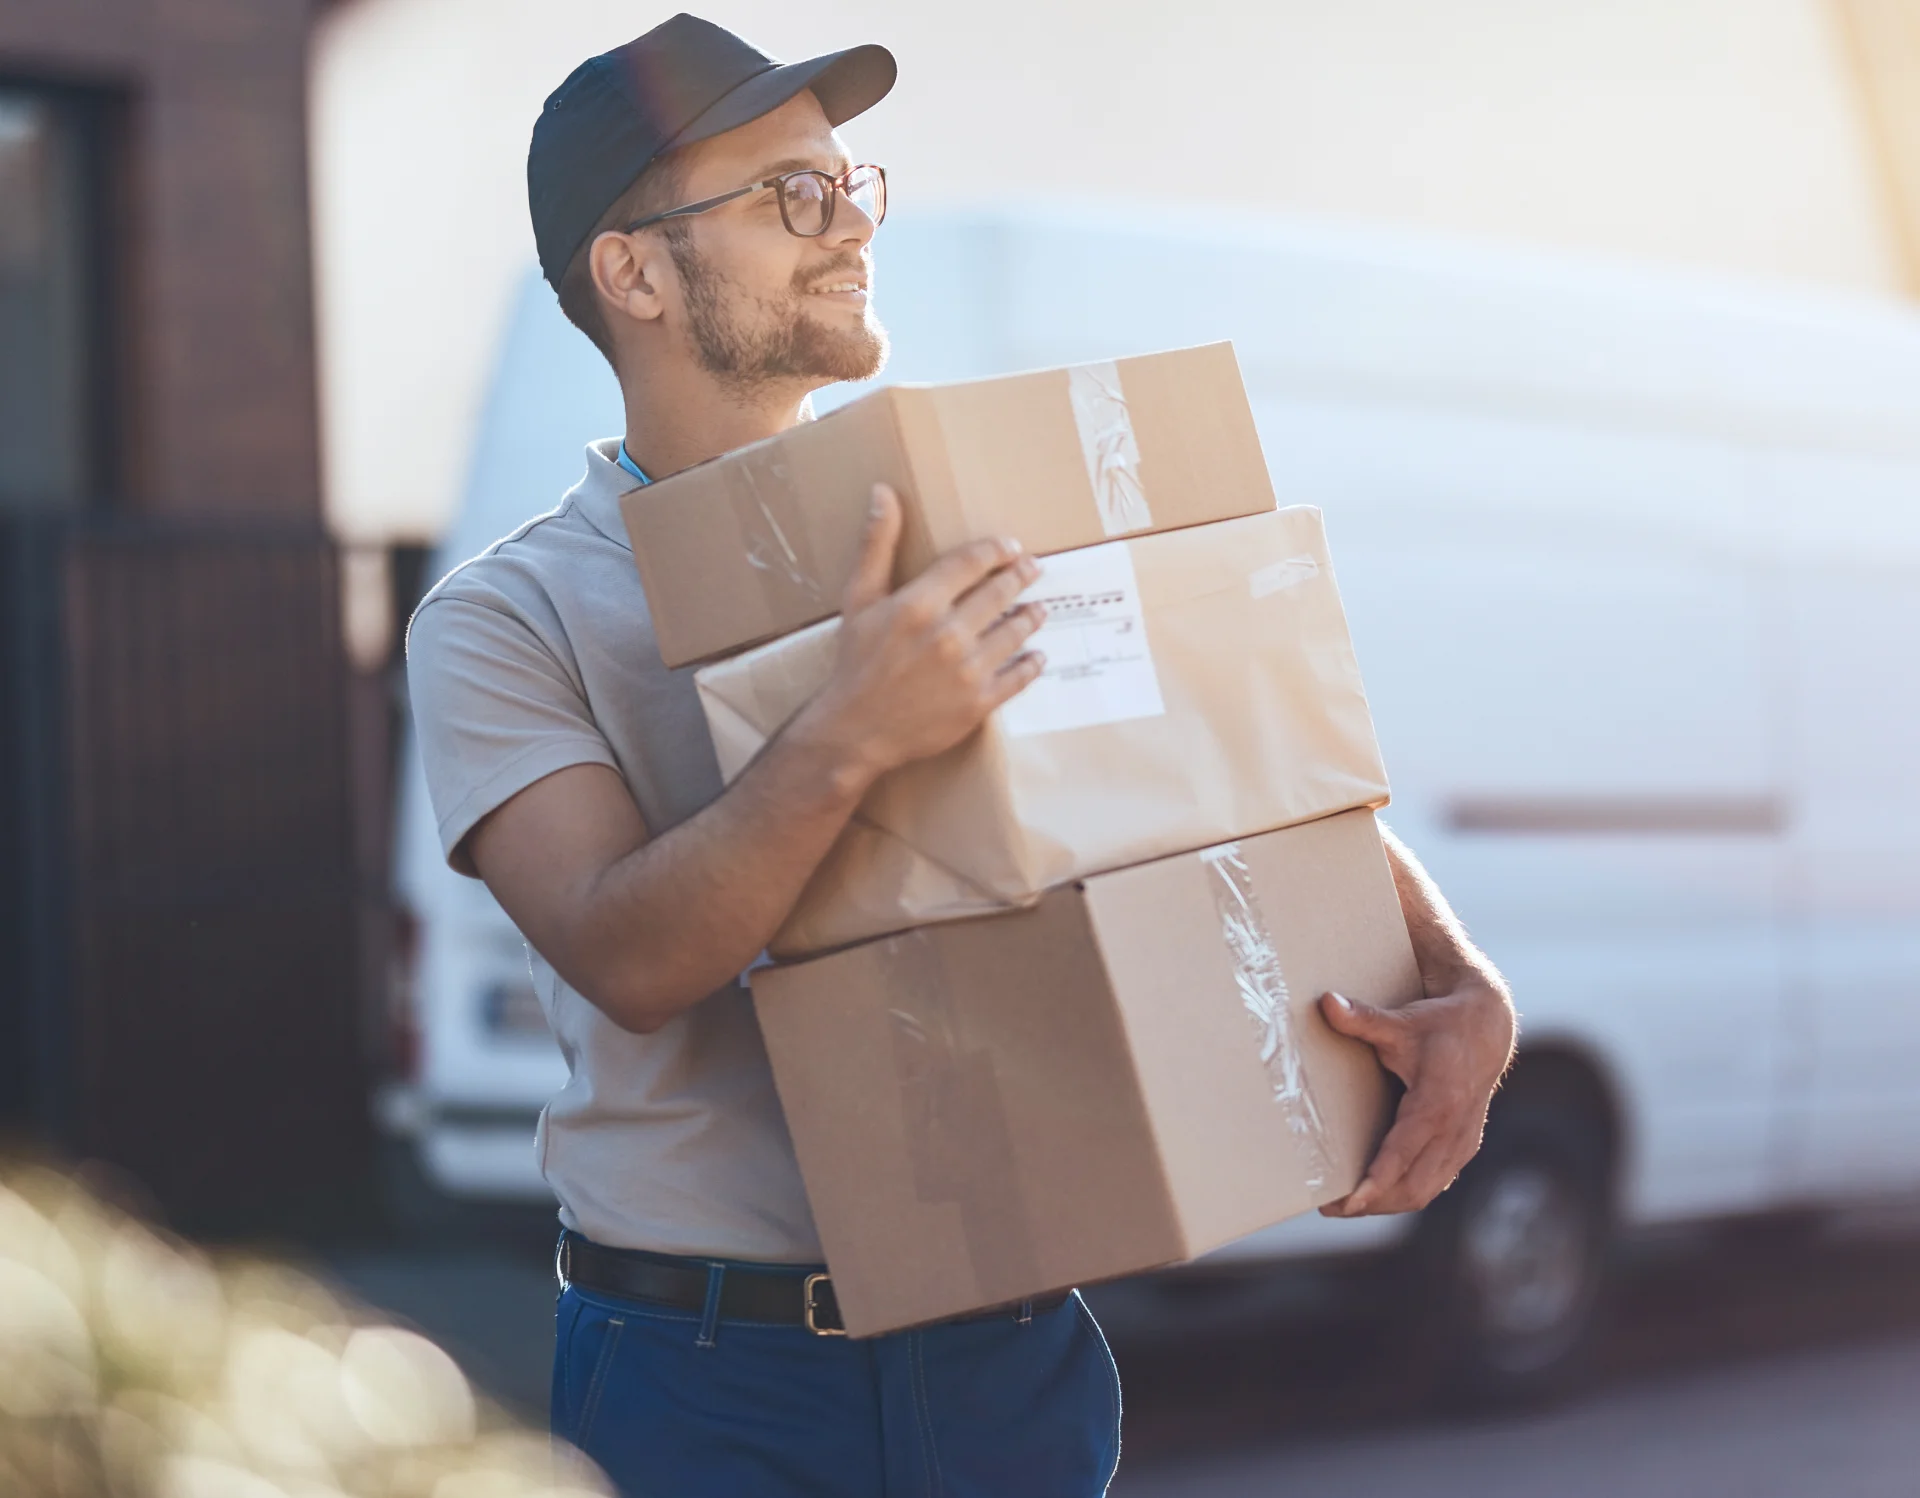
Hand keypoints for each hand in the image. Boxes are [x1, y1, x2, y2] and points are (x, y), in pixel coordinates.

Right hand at [791, 484, 1046, 781]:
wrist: (855, 730)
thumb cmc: (855, 662)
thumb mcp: (858, 599)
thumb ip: (876, 544)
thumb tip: (883, 493)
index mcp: (919, 603)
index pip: (972, 562)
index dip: (997, 550)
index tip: (1011, 547)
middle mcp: (948, 633)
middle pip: (1000, 592)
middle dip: (1021, 577)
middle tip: (1034, 570)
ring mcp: (967, 670)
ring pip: (1015, 632)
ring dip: (1031, 616)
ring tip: (1039, 609)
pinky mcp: (979, 703)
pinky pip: (1018, 677)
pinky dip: (1032, 664)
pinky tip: (1037, 656)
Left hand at [1315, 979, 1515, 1216]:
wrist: (1487, 1029)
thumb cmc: (1439, 1025)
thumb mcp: (1401, 1021)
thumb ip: (1363, 1018)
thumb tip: (1326, 1002)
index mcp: (1437, 1105)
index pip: (1402, 1156)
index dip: (1375, 1184)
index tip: (1347, 1202)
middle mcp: (1454, 1132)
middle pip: (1411, 1186)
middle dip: (1372, 1203)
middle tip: (1329, 1206)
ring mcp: (1462, 1144)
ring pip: (1423, 1191)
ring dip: (1386, 1204)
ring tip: (1345, 1205)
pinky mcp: (1463, 1148)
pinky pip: (1434, 1183)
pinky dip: (1405, 1193)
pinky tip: (1377, 1194)